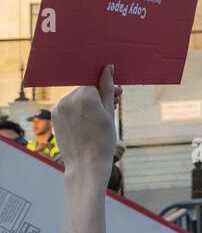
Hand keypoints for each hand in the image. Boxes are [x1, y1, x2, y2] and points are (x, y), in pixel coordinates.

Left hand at [54, 64, 119, 179]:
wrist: (86, 164)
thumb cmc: (103, 139)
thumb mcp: (110, 113)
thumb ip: (107, 89)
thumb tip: (108, 68)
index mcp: (85, 96)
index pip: (96, 81)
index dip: (107, 87)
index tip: (116, 95)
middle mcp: (68, 99)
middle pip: (86, 89)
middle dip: (97, 95)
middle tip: (112, 107)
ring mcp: (58, 108)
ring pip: (76, 98)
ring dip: (87, 103)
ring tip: (98, 120)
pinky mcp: (54, 116)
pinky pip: (68, 107)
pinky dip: (77, 111)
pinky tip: (86, 124)